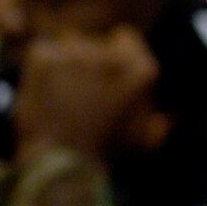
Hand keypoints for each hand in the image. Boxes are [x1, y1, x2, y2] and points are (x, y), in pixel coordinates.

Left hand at [11, 25, 171, 165]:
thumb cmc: (102, 156)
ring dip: (65, 63)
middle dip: (88, 62)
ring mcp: (75, 54)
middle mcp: (110, 57)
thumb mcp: (139, 144)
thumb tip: (164, 119)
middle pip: (95, 42)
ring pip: (68, 44)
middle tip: (80, 93)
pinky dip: (41, 69)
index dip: (116, 56)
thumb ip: (155, 126)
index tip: (105, 76)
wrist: (58, 166)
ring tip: (61, 95)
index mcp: (140, 71)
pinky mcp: (45, 57)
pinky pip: (43, 52)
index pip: (126, 39)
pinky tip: (44, 93)